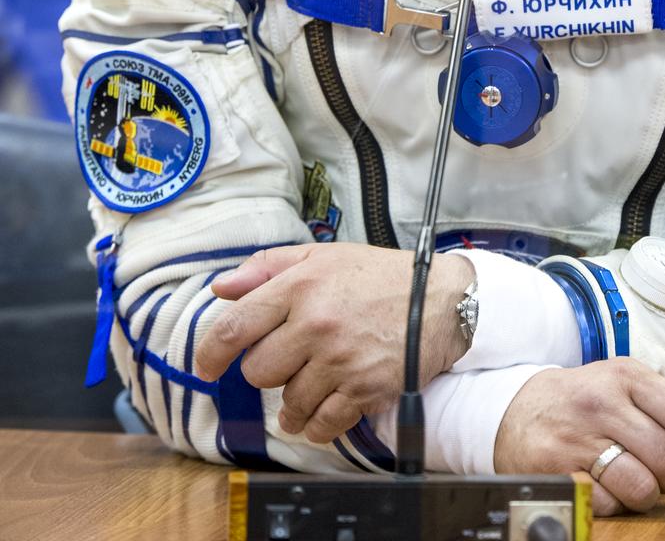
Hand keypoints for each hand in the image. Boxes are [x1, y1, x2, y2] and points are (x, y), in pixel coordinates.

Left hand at [194, 243, 472, 442]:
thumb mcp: (324, 257)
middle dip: (267, 369)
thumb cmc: (379, 276)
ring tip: (312, 382)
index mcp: (302, 286)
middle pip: (258, 372)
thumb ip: (268, 267)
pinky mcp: (363, 390)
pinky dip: (316, 424)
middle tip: (290, 358)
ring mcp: (340, 360)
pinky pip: (320, 425)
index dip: (211, 353)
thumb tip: (222, 288)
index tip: (206, 367)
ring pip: (288, 402)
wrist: (440, 299)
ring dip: (294, 399)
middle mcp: (316, 323)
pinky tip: (323, 408)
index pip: (236, 327)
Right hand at [494, 359, 664, 516]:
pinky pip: (609, 505)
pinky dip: (613, 504)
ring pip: (643, 487)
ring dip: (644, 493)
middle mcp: (603, 401)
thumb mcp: (630, 392)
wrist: (517, 411)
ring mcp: (578, 435)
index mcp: (628, 376)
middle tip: (656, 469)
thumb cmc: (585, 402)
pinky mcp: (557, 469)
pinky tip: (600, 483)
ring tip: (626, 476)